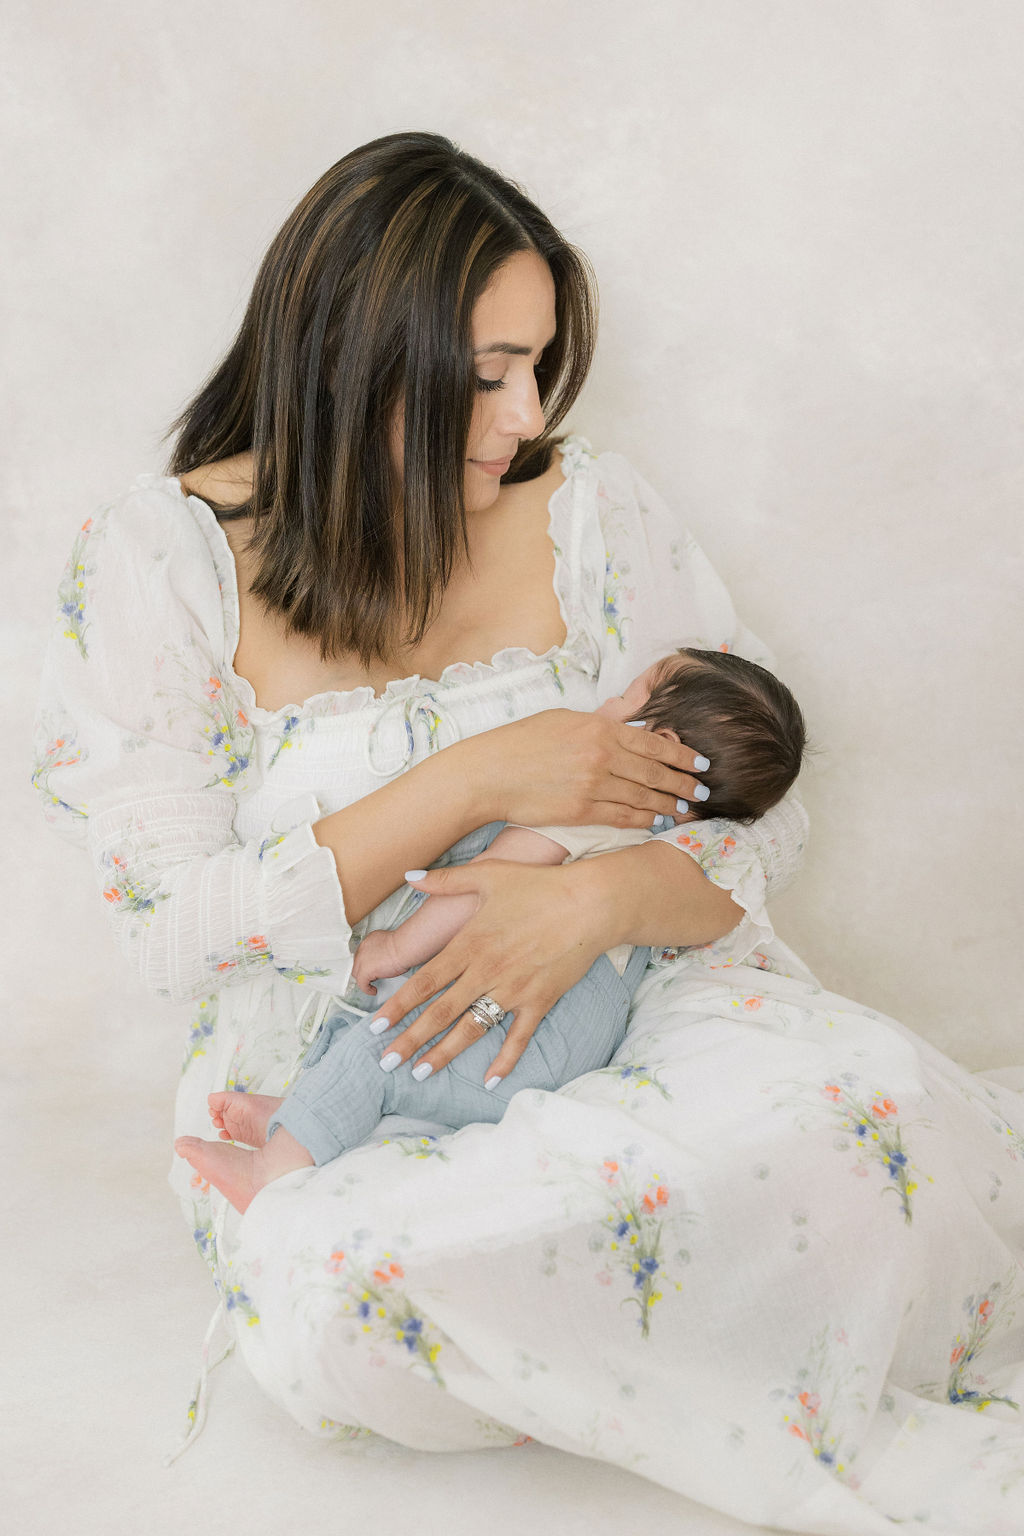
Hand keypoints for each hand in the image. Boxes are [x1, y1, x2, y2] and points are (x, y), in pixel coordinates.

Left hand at [351, 928, 403, 994]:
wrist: (404, 947)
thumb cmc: (404, 945)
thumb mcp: (391, 944)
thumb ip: (384, 950)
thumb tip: (387, 959)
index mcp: (369, 940)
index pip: (362, 953)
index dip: (367, 961)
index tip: (373, 966)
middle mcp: (363, 949)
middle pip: (357, 963)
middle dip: (363, 970)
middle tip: (373, 976)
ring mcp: (361, 960)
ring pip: (357, 973)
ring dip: (363, 979)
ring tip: (372, 983)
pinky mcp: (364, 971)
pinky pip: (361, 984)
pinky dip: (367, 989)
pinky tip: (373, 991)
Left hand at [365, 858, 608, 1084]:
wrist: (589, 903)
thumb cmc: (538, 885)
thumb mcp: (488, 874)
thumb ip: (445, 880)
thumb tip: (408, 875)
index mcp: (469, 944)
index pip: (424, 982)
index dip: (398, 1006)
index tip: (376, 1026)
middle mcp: (486, 971)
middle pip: (439, 1013)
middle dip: (410, 1039)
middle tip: (387, 1061)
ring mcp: (513, 990)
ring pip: (471, 1029)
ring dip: (444, 1054)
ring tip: (421, 1072)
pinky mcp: (539, 1001)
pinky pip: (518, 1037)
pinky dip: (504, 1060)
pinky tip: (490, 1080)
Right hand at [474, 706, 707, 831]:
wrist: (489, 773)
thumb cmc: (521, 742)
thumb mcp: (563, 720)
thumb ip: (598, 724)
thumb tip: (627, 727)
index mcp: (600, 728)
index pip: (653, 742)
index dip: (681, 755)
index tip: (700, 763)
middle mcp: (602, 756)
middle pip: (655, 772)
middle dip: (684, 783)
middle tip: (704, 791)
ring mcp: (593, 785)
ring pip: (644, 797)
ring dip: (670, 804)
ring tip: (687, 809)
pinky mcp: (582, 811)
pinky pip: (623, 817)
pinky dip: (644, 820)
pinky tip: (657, 821)